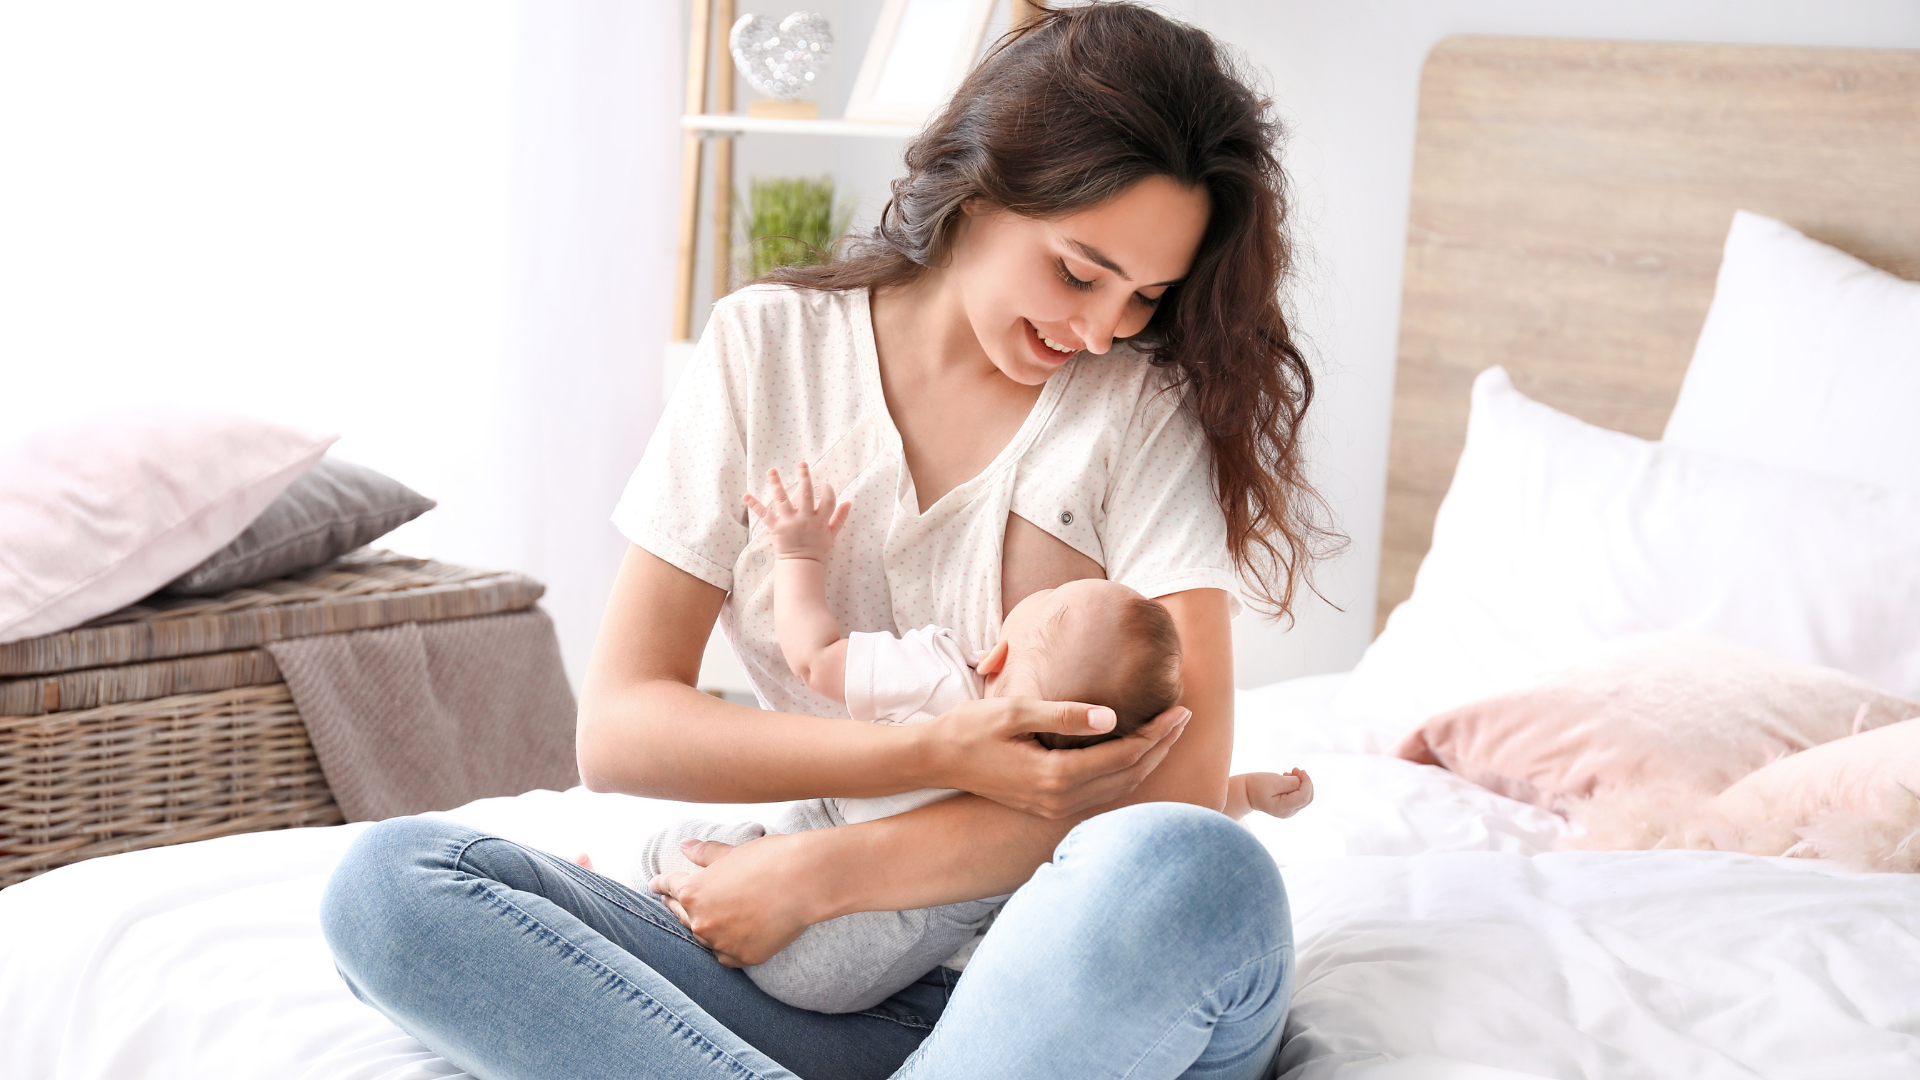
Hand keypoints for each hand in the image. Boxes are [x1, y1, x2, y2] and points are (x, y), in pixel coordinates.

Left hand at [650, 834, 819, 966]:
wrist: (804, 881)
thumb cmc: (769, 859)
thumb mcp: (732, 852)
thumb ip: (705, 853)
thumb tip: (685, 846)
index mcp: (693, 891)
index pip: (669, 887)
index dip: (660, 884)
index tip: (653, 885)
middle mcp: (701, 921)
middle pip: (682, 915)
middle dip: (676, 906)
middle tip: (670, 901)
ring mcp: (721, 942)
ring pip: (704, 938)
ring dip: (703, 928)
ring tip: (705, 920)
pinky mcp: (743, 957)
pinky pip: (726, 954)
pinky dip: (725, 946)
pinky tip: (727, 940)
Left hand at [742, 463, 848, 561]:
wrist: (801, 564)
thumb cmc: (817, 548)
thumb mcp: (832, 534)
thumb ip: (840, 518)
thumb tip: (849, 502)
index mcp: (820, 520)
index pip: (828, 500)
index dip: (828, 490)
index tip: (824, 484)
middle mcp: (805, 519)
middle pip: (805, 494)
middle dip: (804, 477)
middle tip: (801, 464)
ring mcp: (789, 522)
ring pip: (783, 500)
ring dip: (777, 484)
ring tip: (772, 471)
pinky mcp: (776, 527)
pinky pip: (765, 514)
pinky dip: (755, 505)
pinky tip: (746, 496)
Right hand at [914, 698, 1191, 818]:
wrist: (937, 759)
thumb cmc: (973, 728)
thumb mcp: (1016, 711)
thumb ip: (1064, 714)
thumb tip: (1112, 715)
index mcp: (1056, 775)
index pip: (1124, 755)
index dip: (1157, 733)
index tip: (1179, 708)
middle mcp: (1060, 799)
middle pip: (1129, 776)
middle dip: (1162, 746)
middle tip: (1185, 717)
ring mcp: (1054, 808)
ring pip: (1118, 790)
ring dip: (1148, 762)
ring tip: (1169, 733)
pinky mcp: (1049, 806)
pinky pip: (1101, 794)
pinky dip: (1126, 775)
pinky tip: (1135, 756)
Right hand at [1242, 768, 1313, 818]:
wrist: (1246, 793)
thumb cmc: (1257, 785)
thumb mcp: (1273, 781)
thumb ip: (1290, 782)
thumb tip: (1304, 781)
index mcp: (1282, 807)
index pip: (1303, 797)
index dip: (1306, 783)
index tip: (1300, 770)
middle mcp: (1288, 812)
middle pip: (1307, 798)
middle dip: (1305, 782)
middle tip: (1294, 769)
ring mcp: (1289, 811)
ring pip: (1305, 797)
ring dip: (1302, 783)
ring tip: (1289, 773)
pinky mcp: (1289, 807)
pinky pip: (1300, 796)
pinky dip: (1298, 786)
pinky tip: (1288, 778)